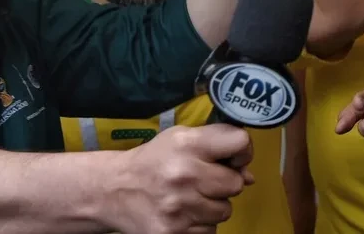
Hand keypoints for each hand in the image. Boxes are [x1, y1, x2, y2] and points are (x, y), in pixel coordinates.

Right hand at [111, 124, 254, 233]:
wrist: (113, 191)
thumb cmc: (155, 160)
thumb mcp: (181, 139)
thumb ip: (218, 147)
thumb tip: (250, 176)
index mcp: (188, 144)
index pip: (239, 143)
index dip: (242, 150)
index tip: (233, 157)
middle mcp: (184, 174)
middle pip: (236, 183)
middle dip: (225, 183)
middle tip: (206, 180)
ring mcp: (179, 206)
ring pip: (225, 210)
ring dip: (213, 205)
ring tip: (192, 196)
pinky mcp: (173, 232)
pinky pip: (210, 230)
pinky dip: (201, 224)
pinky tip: (184, 212)